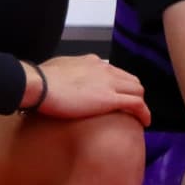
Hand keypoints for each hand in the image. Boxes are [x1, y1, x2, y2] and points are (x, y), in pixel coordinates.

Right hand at [30, 54, 150, 126]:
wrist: (39, 85)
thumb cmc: (40, 80)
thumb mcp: (56, 69)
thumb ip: (65, 73)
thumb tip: (61, 80)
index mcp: (92, 63)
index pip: (114, 72)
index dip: (119, 84)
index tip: (117, 94)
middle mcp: (105, 70)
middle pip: (130, 80)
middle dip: (133, 93)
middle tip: (131, 107)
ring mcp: (109, 83)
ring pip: (137, 90)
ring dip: (140, 102)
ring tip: (139, 116)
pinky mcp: (110, 99)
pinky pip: (136, 104)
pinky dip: (143, 112)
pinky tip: (145, 122)